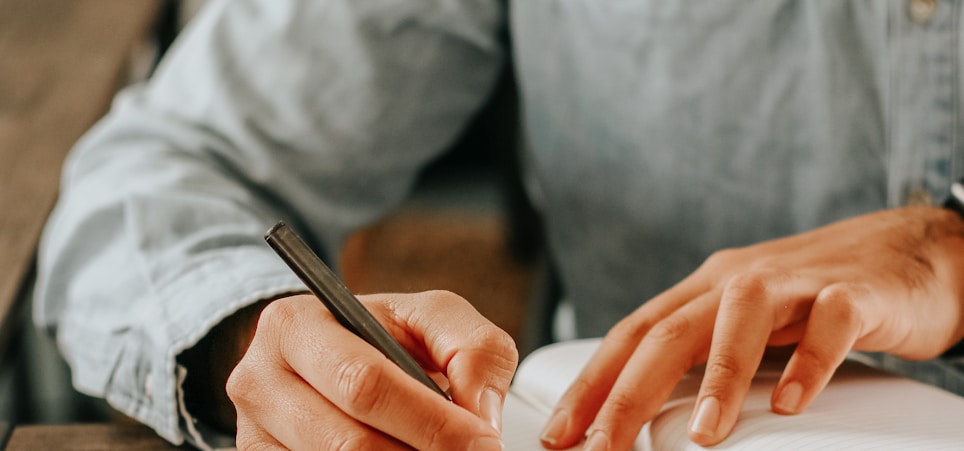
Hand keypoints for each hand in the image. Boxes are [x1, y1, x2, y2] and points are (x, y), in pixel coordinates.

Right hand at [227, 290, 516, 449]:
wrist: (325, 356)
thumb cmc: (381, 336)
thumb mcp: (430, 317)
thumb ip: (473, 348)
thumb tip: (479, 415)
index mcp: (295, 325)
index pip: (364, 383)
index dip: (431, 422)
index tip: (481, 441)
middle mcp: (259, 380)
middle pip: (349, 442)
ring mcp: (252, 433)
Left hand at [541, 206, 963, 449]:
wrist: (910, 249)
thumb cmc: (815, 295)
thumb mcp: (744, 323)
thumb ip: (701, 355)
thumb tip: (644, 409)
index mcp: (704, 291)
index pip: (632, 335)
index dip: (592, 383)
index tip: (561, 433)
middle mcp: (736, 281)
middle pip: (668, 332)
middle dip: (627, 392)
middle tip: (601, 446)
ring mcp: (794, 283)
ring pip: (740, 319)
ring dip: (718, 378)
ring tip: (703, 435)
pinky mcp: (852, 293)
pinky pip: (828, 326)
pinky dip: (808, 363)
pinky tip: (791, 403)